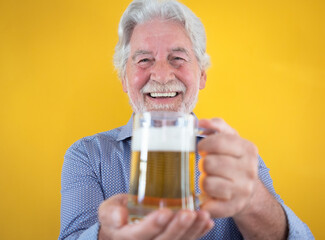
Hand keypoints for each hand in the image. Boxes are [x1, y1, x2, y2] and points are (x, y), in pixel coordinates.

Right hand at [98, 194, 213, 239]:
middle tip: (189, 213)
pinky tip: (207, 222)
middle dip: (177, 229)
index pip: (140, 235)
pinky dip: (198, 233)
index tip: (165, 212)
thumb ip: (111, 213)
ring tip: (203, 215)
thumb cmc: (117, 214)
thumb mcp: (107, 211)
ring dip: (192, 231)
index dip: (152, 226)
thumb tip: (119, 217)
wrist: (123, 225)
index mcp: (127, 238)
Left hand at [198, 118, 258, 217]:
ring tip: (211, 179)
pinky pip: (209, 204)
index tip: (202, 148)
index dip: (204, 145)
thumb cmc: (234, 161)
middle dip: (203, 164)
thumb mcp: (231, 139)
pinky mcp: (234, 208)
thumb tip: (201, 122)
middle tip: (208, 166)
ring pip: (207, 183)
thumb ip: (217, 126)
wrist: (249, 191)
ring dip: (204, 181)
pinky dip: (204, 201)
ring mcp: (243, 191)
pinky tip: (210, 196)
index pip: (218, 142)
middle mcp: (249, 170)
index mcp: (248, 149)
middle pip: (209, 163)